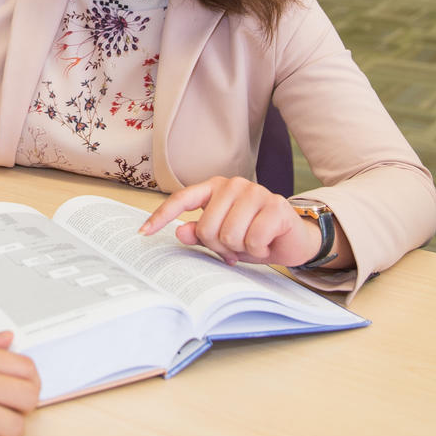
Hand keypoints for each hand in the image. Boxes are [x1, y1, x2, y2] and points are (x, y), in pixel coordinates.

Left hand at [139, 176, 321, 267]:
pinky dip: (258, 250)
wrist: (293, 239)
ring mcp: (255, 192)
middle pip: (207, 227)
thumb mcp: (222, 239)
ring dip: (240, 249)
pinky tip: (267, 242)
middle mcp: (233, 185)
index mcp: (215, 188)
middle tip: (234, 248)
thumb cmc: (253, 236)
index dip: (161, 216)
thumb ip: (199, 234)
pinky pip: (252, 240)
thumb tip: (179, 232)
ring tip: (251, 244)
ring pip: (229, 235)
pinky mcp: (275, 206)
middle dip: (219, 246)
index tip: (143, 232)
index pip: (182, 199)